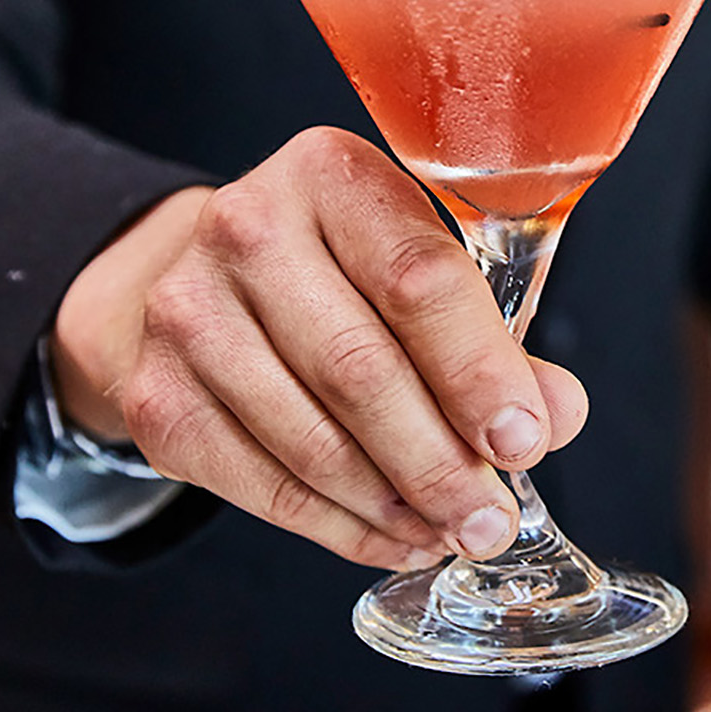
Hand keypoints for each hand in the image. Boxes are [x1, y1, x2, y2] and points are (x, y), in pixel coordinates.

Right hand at [49, 127, 587, 568]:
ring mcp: (187, 314)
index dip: (478, 371)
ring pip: (313, 441)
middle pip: (361, 369)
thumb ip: (491, 338)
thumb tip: (553, 415)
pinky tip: (392, 536)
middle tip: (493, 519)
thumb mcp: (414, 267)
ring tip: (451, 532)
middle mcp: (246, 229)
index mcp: (330, 174)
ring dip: (396, 505)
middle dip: (442, 462)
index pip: (418, 279)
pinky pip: (265, 486)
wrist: (194, 283)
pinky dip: (341, 527)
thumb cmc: (334, 274)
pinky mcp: (157, 399)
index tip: (523, 439)